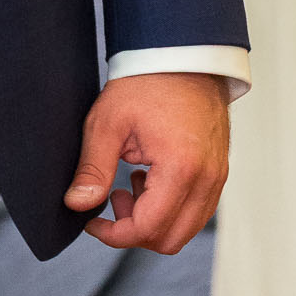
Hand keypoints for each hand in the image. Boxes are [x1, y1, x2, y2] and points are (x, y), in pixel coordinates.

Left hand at [64, 71, 229, 253]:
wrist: (181, 56)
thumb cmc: (146, 82)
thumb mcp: (108, 122)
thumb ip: (93, 168)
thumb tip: (77, 204)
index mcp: (181, 168)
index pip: (148, 228)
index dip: (114, 234)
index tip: (92, 221)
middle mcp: (207, 180)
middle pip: (171, 240)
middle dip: (134, 231)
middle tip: (111, 198)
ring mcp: (217, 177)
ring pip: (186, 229)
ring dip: (153, 220)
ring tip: (129, 184)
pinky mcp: (218, 172)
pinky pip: (196, 210)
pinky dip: (170, 208)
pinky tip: (148, 178)